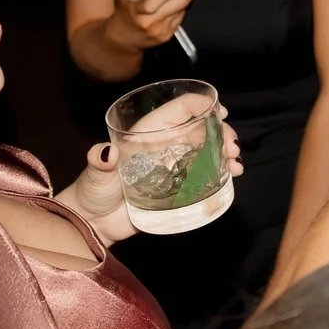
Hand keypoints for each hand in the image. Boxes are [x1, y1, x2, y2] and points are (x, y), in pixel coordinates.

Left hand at [62, 114, 242, 245]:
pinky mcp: (177, 189)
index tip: (220, 111)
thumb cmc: (92, 192)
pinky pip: (204, 176)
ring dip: (225, 153)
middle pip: (198, 130)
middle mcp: (163, 147)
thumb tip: (105, 153)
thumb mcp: (96, 175)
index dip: (199, 105)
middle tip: (232, 147)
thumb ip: (99, 163)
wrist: (94, 223)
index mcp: (146, 135)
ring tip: (236, 164)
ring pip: (206, 152)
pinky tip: (232, 176)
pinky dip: (220, 173)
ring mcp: (172, 167)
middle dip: (220, 133)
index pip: (177, 111)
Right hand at [100, 0, 196, 52]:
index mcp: (136, 12)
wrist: (122, 42)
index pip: (153, 3)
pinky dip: (183, 6)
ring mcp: (161, 31)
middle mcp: (150, 23)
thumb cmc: (121, 13)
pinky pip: (180, 18)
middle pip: (176, 6)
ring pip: (181, 11)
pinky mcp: (169, 37)